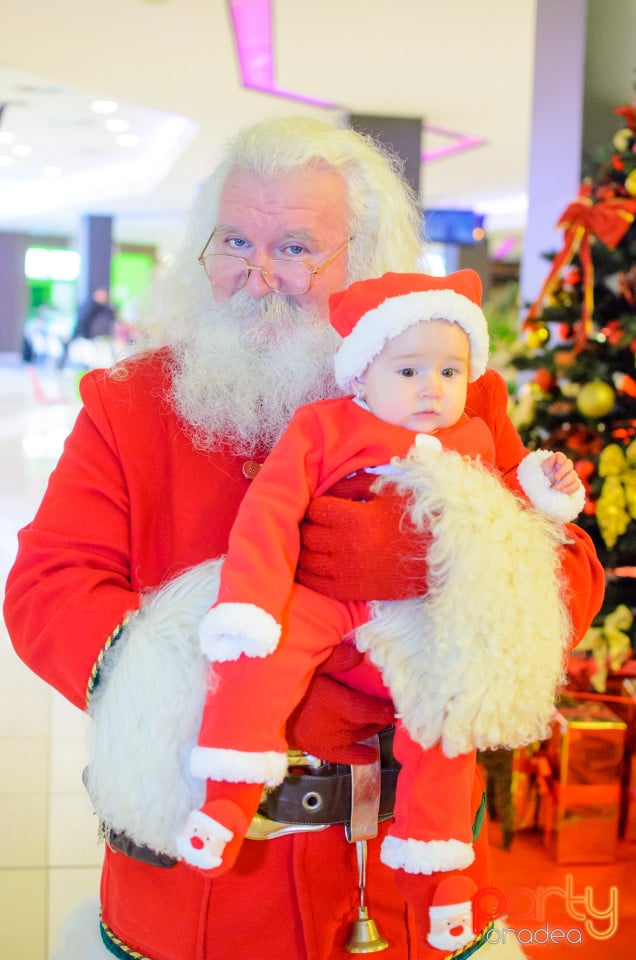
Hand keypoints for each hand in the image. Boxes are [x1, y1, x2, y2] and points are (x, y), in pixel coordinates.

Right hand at [285, 644, 394, 763]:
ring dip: (372, 729)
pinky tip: (371, 754)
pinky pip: (347, 757)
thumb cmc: (288, 684)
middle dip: (381, 716)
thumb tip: (361, 653)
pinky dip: (361, 756)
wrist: (263, 710)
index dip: (387, 708)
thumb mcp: (312, 663)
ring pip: (361, 737)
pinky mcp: (321, 751)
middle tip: (389, 707)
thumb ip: (337, 658)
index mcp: (338, 704)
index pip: (371, 709)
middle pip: (369, 723)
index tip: (397, 702)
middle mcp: (338, 726)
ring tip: (379, 721)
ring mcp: (330, 741)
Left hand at [297, 481, 430, 601]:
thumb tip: (328, 488)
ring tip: (317, 543)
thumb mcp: (388, 491)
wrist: (442, 558)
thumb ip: (354, 485)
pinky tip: (315, 564)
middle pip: (306, 534)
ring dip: (307, 550)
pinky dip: (308, 573)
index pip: (314, 509)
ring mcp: (345, 571)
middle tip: (319, 524)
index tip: (326, 506)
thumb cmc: (417, 519)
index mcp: (353, 518)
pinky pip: (314, 583)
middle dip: (309, 526)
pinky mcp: (350, 591)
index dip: (318, 505)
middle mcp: (344, 546)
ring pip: (305, 560)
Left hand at [541, 451, 580, 494]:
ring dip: (565, 482)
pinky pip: (576, 485)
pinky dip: (570, 488)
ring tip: (556, 488)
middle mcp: (565, 467)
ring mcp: (571, 475)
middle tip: (556, 478)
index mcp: (556, 461)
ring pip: (574, 475)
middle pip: (569, 464)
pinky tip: (562, 491)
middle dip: (563, 471)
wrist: (546, 490)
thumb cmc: (544, 478)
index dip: (561, 458)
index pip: (561, 456)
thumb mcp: (543, 470)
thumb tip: (553, 456)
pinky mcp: (574, 484)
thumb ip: (548, 463)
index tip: (559, 463)